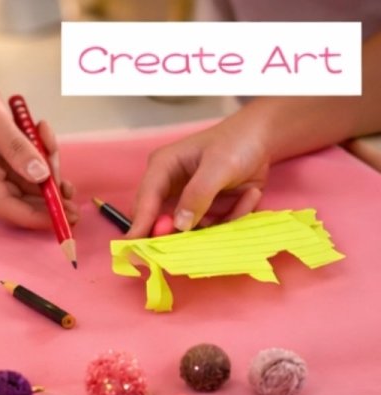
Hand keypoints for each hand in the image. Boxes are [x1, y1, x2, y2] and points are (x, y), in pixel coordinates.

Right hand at [0, 60, 76, 230]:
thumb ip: (16, 147)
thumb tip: (42, 177)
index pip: (7, 205)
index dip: (37, 216)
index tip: (64, 219)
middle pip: (16, 198)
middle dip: (46, 195)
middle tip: (73, 188)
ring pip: (19, 182)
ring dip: (41, 169)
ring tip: (50, 139)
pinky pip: (15, 166)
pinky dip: (32, 154)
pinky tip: (41, 132)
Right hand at [128, 113, 269, 237]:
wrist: (264, 137)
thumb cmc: (238, 142)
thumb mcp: (220, 165)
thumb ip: (198, 194)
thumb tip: (180, 225)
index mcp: (163, 169)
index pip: (145, 202)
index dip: (140, 227)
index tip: (135, 251)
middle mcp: (168, 189)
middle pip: (158, 223)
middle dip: (179, 233)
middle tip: (197, 237)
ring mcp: (186, 203)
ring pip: (187, 231)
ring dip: (216, 222)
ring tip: (245, 195)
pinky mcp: (203, 213)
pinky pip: (210, 229)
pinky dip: (231, 217)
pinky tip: (247, 194)